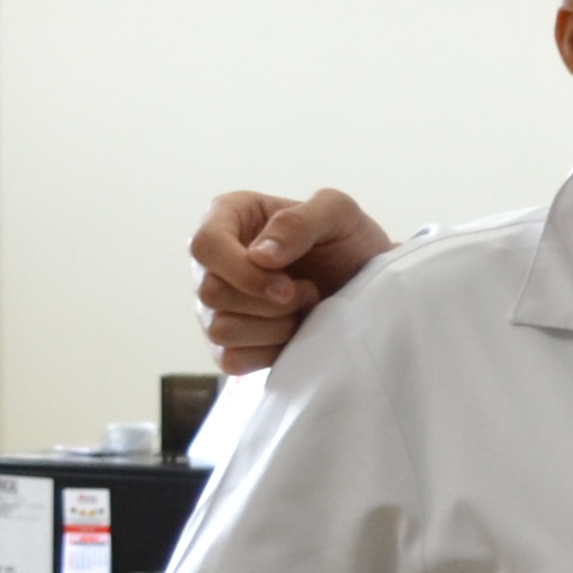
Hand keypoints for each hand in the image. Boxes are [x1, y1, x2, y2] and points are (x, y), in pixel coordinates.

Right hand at [193, 189, 393, 372]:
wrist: (368, 286)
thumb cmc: (349, 242)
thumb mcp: (338, 213)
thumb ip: (298, 221)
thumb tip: (259, 256)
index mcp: (228, 217)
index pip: (205, 246)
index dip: (242, 271)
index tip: (287, 285)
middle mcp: (213, 262)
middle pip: (211, 292)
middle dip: (268, 302)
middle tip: (307, 292)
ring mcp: (215, 305)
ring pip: (219, 329)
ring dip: (273, 327)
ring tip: (302, 310)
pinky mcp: (229, 343)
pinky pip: (231, 359)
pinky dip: (269, 352)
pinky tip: (294, 334)